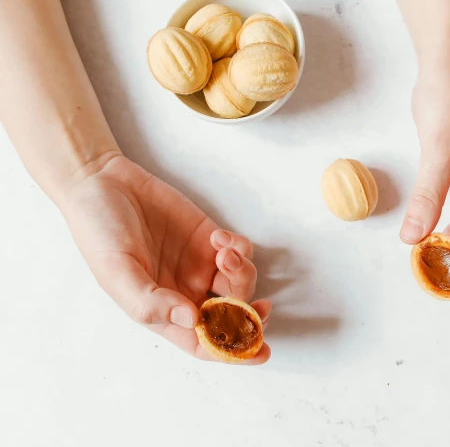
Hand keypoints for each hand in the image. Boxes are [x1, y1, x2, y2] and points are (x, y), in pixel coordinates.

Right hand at [60, 154, 270, 363]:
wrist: (105, 184)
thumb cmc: (100, 232)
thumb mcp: (116, 272)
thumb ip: (150, 301)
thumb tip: (191, 321)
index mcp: (163, 312)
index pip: (204, 342)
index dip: (233, 351)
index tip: (260, 352)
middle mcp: (186, 292)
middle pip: (232, 316)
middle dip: (251, 316)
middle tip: (261, 307)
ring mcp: (201, 265)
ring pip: (240, 283)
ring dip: (243, 274)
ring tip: (225, 254)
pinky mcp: (210, 239)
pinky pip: (239, 252)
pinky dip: (239, 248)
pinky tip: (220, 237)